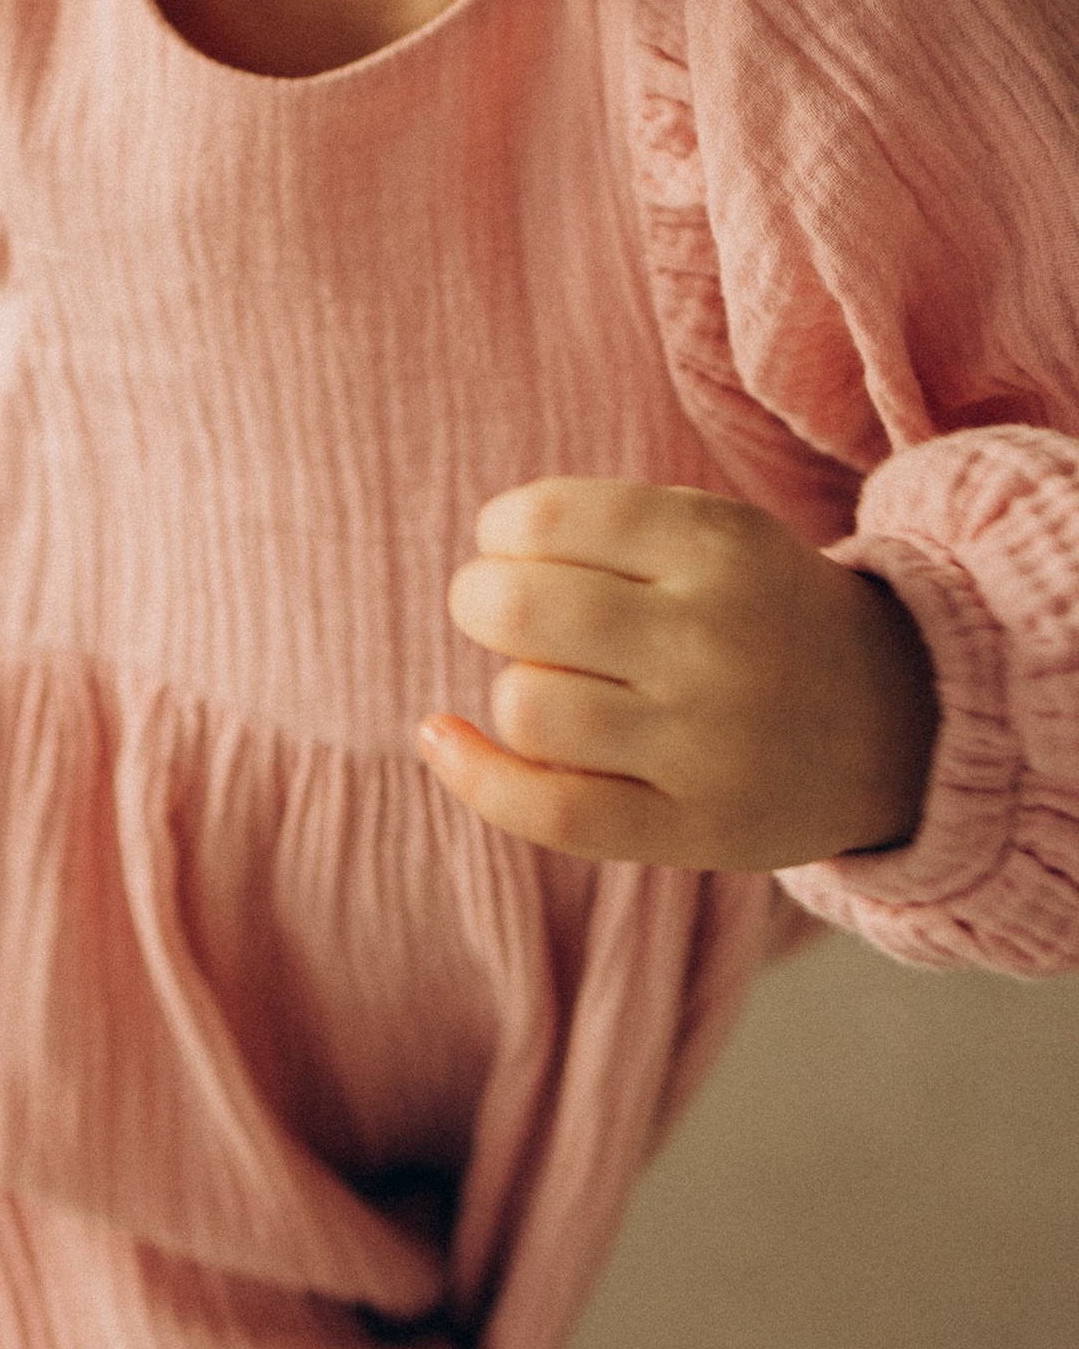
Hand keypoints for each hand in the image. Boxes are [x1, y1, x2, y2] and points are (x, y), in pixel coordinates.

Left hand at [422, 477, 938, 871]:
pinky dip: (474, 775)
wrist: (904, 721)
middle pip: (518, 609)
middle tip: (509, 614)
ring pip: (526, 708)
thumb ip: (601, 528)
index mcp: (718, 546)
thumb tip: (478, 566)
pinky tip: (443, 736)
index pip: (544, 518)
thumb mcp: (715, 534)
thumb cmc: (762, 613)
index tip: (519, 549)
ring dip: (513, 691)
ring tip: (557, 687)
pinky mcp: (696, 830)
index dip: (501, 533)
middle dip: (481, 602)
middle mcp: (714, 639)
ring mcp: (708, 743)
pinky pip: (550, 811)